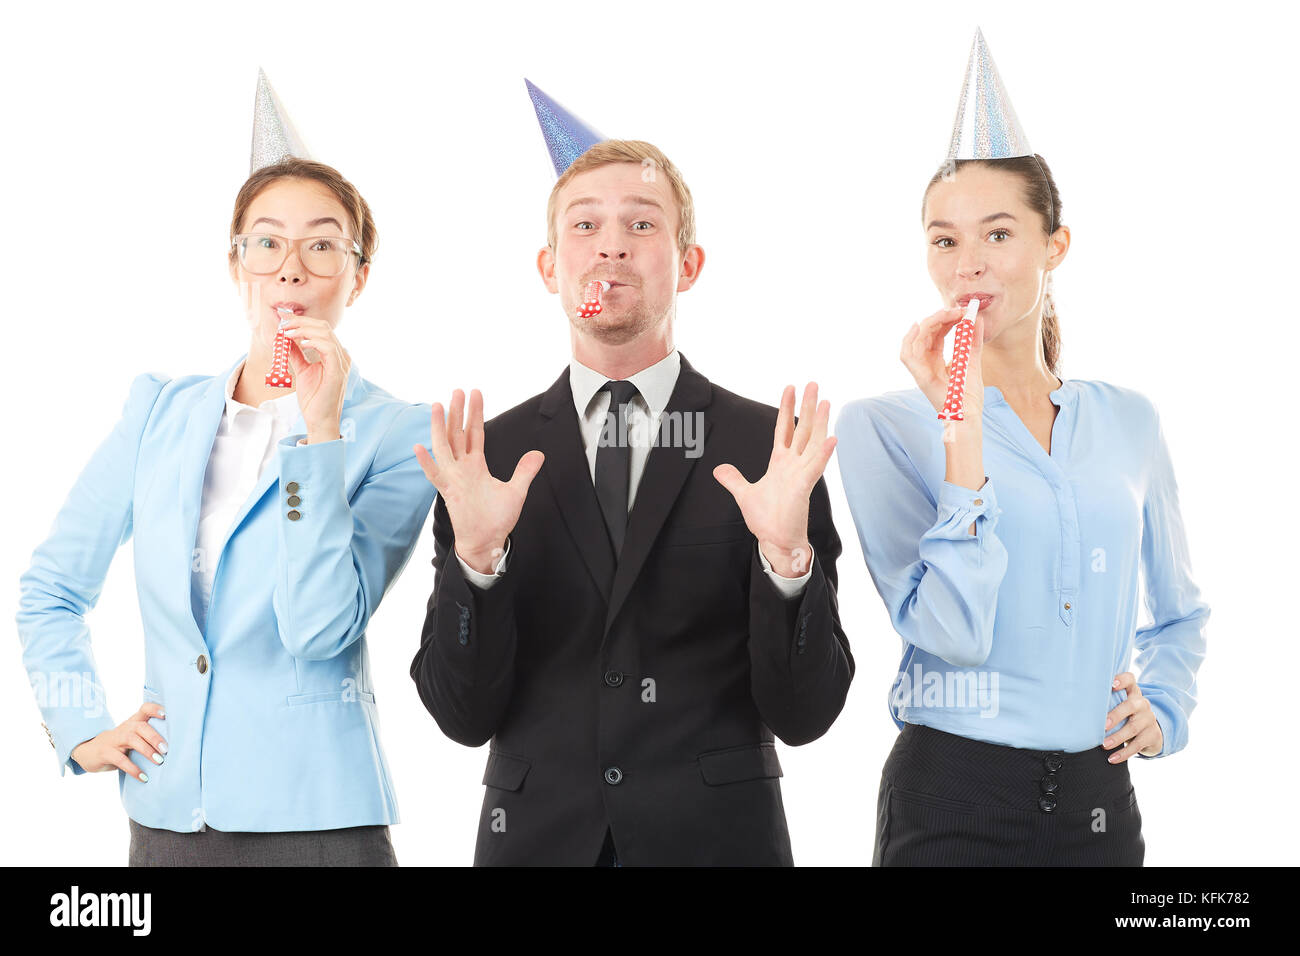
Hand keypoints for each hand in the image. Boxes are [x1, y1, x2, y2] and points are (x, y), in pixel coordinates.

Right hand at [69, 702, 167, 781]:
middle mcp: (124, 728)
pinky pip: (120, 760)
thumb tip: (176, 747)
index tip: (167, 714)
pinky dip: (133, 769)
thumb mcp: (131, 738)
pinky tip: (143, 777)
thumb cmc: (118, 745)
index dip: (155, 709)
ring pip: (131, 739)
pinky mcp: (105, 753)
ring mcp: (113, 739)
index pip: (144, 709)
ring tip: (159, 761)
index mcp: (132, 723)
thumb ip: (148, 738)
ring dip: (147, 750)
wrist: (88, 752)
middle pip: (140, 726)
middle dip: (155, 737)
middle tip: (166, 750)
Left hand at [278, 315, 350, 440]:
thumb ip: (296, 355)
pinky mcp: (338, 371)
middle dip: (301, 322)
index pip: (321, 329)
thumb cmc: (314, 399)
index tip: (283, 321)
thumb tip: (284, 340)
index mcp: (334, 355)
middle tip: (282, 324)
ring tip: (287, 333)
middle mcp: (341, 356)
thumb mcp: (302, 371)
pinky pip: (328, 348)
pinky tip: (301, 342)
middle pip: (323, 327)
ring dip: (304, 329)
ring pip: (326, 334)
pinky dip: (314, 341)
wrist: (319, 420)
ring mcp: (341, 363)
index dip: (302, 322)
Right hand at [414, 389, 543, 574]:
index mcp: (476, 465)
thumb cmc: (496, 519)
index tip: (475, 394)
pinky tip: (419, 448)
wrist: (487, 542)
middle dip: (458, 412)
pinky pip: (435, 476)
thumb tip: (539, 454)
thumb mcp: (516, 491)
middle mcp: (462, 468)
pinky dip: (427, 463)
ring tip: (438, 406)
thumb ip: (525, 471)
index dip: (475, 414)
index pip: (474, 433)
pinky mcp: (449, 493)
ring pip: (444, 447)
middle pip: (457, 434)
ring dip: (440, 427)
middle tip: (458, 390)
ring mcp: (453, 479)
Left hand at [713, 383, 835, 577]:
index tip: (790, 388)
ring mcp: (801, 474)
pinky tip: (832, 438)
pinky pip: (816, 467)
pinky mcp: (804, 486)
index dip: (786, 408)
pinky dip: (825, 453)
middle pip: (802, 429)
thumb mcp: (744, 494)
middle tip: (814, 384)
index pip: (784, 429)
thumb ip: (734, 479)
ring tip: (827, 401)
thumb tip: (719, 469)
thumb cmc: (766, 520)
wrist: (776, 541)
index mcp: (780, 463)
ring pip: (813, 442)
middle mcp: (793, 464)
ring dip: (820, 423)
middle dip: (808, 407)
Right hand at [900, 307, 987, 417]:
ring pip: (914, 340)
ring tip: (944, 314)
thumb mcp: (972, 361)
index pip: (936, 334)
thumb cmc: (968, 396)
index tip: (961, 311)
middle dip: (939, 318)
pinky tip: (918, 326)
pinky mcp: (920, 377)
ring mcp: (921, 370)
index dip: (946, 319)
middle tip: (955, 310)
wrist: (968, 416)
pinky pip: (907, 355)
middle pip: (925, 334)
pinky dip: (909, 340)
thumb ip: (972, 341)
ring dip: (928, 324)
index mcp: (936, 360)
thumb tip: (976, 318)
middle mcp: (926, 363)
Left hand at [1102, 672, 1163, 761]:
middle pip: (1131, 705)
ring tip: (1103, 745)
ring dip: (1117, 738)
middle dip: (1116, 715)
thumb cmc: (1126, 715)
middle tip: (1103, 725)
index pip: (1130, 679)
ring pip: (1133, 728)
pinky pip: (1137, 745)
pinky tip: (1112, 758)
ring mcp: (1149, 719)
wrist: (1151, 731)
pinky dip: (1124, 753)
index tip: (1111, 684)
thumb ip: (1104, 700)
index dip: (1122, 680)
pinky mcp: (1152, 736)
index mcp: (1133, 692)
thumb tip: (1073, 702)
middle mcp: (1142, 704)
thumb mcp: (1120, 704)